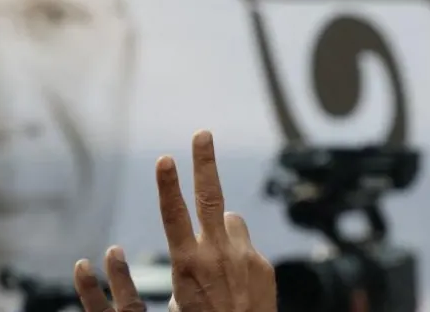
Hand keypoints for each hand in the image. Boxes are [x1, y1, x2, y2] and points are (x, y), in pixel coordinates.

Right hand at [73, 130, 275, 311]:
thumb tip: (197, 247)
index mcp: (187, 263)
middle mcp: (216, 254)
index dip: (167, 184)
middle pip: (210, 196)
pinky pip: (246, 245)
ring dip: (222, 228)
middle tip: (202, 134)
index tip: (165, 159)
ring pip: (230, 220)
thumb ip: (189, 265)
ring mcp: (244, 257)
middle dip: (204, 162)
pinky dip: (238, 253)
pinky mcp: (264, 265)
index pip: (174, 214)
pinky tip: (238, 279)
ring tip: (219, 258)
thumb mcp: (180, 300)